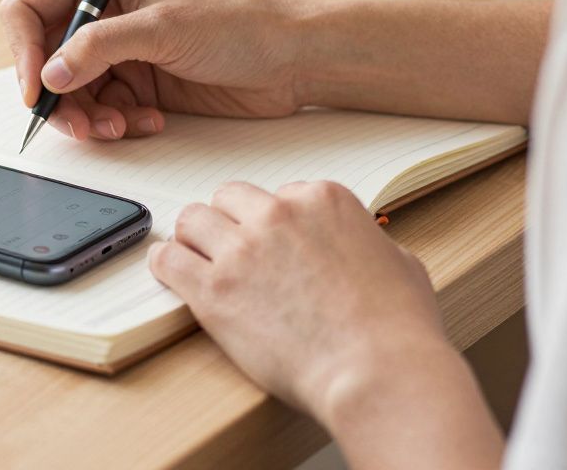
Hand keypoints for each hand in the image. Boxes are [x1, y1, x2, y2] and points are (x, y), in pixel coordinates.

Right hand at [0, 0, 304, 141]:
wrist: (290, 61)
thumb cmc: (238, 25)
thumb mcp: (163, 28)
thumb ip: (100, 47)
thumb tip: (51, 73)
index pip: (30, 11)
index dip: (24, 51)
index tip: (38, 88)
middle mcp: (104, 17)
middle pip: (45, 62)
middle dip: (59, 97)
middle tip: (81, 125)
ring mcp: (120, 54)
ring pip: (72, 95)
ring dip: (89, 118)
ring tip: (120, 128)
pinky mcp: (138, 87)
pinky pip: (103, 113)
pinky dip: (117, 125)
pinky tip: (149, 121)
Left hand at [148, 181, 450, 422]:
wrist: (377, 373)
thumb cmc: (398, 329)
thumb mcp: (400, 263)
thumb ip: (367, 244)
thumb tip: (360, 248)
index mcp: (323, 200)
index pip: (280, 194)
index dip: (276, 223)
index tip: (274, 245)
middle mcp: (278, 214)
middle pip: (230, 199)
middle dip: (230, 222)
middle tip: (231, 250)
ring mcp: (242, 250)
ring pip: (193, 220)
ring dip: (195, 239)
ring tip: (198, 261)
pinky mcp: (213, 290)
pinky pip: (168, 259)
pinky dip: (166, 264)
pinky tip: (171, 272)